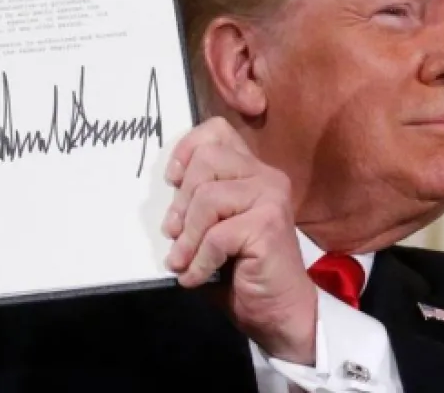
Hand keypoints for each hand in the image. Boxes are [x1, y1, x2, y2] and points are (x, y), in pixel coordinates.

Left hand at [161, 117, 317, 364]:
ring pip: (208, 197)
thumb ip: (195, 201)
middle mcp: (266, 177)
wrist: (279, 312)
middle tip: (174, 233)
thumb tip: (164, 195)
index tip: (172, 180)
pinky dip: (199, 261)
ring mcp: (271, 198)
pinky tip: (196, 277)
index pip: (216, 131)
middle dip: (181, 201)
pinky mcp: (269, 225)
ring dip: (187, 236)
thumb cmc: (242, 270)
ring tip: (182, 260)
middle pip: (206, 160)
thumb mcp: (212, 226)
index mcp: (251, 171)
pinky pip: (217, 235)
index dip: (187, 149)